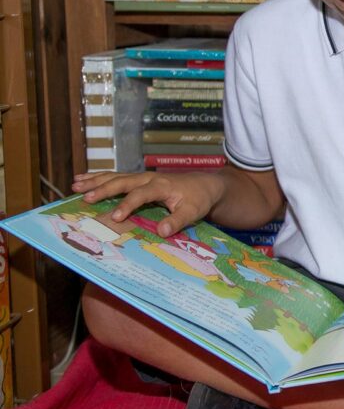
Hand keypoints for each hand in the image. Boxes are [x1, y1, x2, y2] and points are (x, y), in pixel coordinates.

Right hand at [72, 171, 223, 236]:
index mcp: (160, 186)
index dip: (127, 205)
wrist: (204, 185)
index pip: (141, 195)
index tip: (115, 217)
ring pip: (114, 176)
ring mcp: (141, 177)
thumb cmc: (198, 199)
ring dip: (94, 180)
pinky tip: (82, 179)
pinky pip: (115, 176)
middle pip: (121, 182)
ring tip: (75, 185)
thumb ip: (177, 221)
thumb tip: (161, 232)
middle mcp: (147, 178)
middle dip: (102, 189)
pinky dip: (98, 177)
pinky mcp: (137, 179)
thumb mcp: (193, 212)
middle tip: (84, 197)